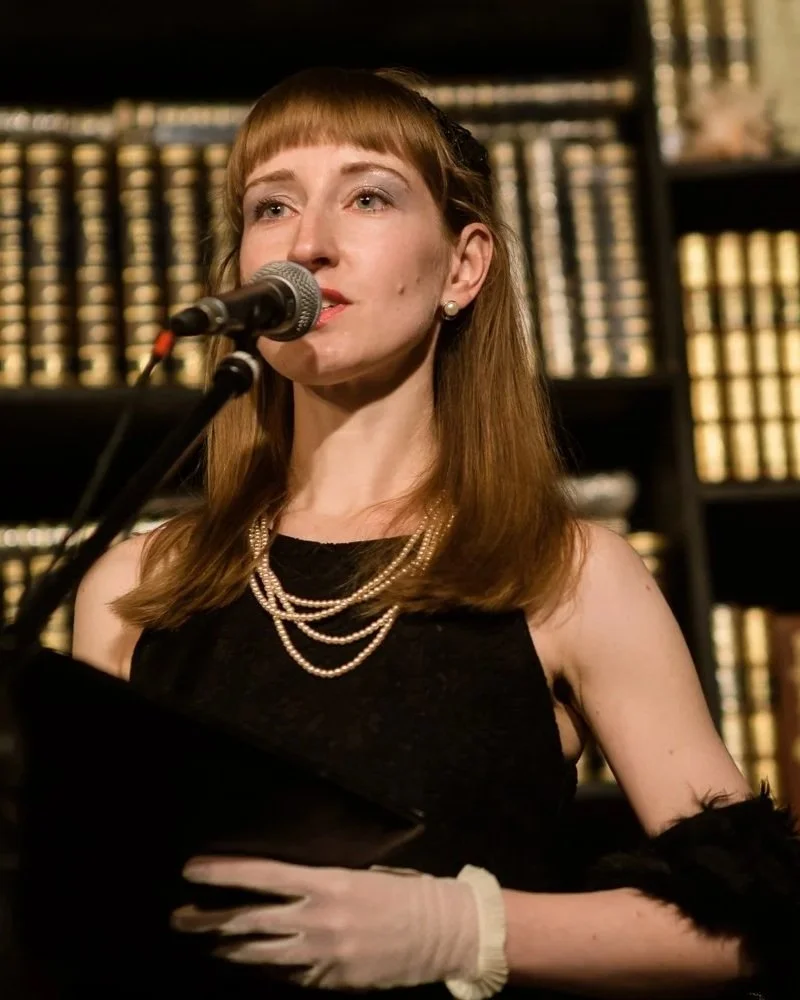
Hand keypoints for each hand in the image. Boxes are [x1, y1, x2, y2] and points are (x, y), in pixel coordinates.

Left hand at [172, 857, 479, 990]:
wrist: (441, 932)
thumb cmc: (402, 893)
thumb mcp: (359, 875)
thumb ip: (318, 882)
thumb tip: (279, 883)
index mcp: (327, 883)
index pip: (262, 875)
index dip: (224, 873)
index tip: (192, 870)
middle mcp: (318, 919)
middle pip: (249, 920)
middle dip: (209, 919)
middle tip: (179, 918)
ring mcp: (323, 956)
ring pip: (260, 954)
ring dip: (228, 948)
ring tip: (206, 944)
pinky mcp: (331, 982)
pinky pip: (288, 978)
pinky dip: (267, 970)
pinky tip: (250, 964)